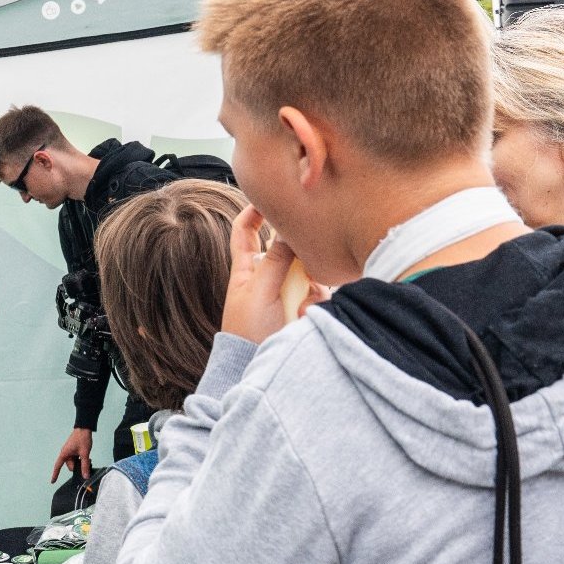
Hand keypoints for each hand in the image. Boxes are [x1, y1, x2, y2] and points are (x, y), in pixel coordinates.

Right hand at [51, 428, 93, 483]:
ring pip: (74, 463)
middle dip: (78, 466)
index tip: (52, 481)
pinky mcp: (73, 450)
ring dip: (80, 462)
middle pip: (70, 466)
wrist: (84, 428)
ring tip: (87, 457)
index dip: (55, 474)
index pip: (58, 466)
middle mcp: (65, 453)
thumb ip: (85, 465)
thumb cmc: (82, 438)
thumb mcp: (84, 453)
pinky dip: (80, 459)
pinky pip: (76, 458)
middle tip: (86, 462)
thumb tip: (85, 476)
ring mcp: (69, 452)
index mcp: (64, 454)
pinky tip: (86, 456)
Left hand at [219, 206, 326, 344]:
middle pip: (288, 248)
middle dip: (299, 255)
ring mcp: (285, 292)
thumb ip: (276, 261)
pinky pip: (318, 292)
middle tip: (303, 263)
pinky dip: (316, 300)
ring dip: (309, 283)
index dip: (254, 212)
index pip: (246, 232)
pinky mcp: (302, 307)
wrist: (255, 367)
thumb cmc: (248, 333)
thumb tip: (289, 230)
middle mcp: (266, 277)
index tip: (270, 196)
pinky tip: (307, 314)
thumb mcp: (261, 292)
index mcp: (246, 270)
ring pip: (307, 270)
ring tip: (302, 304)